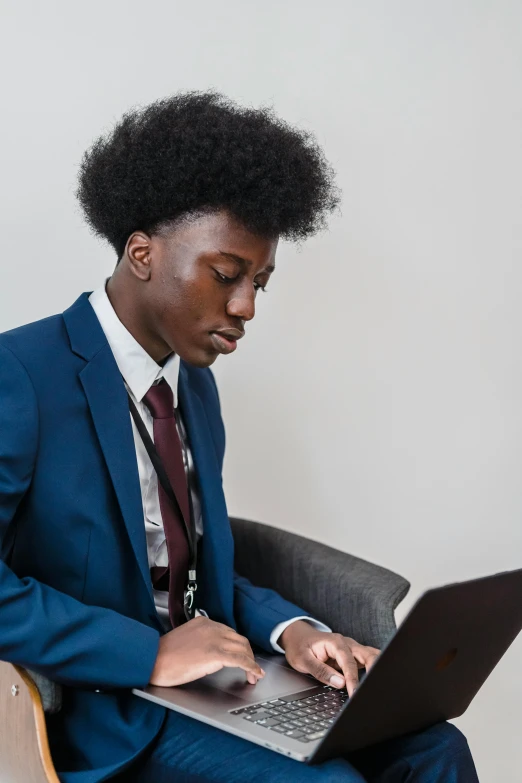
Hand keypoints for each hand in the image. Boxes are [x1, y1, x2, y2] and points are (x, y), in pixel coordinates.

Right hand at [149, 616, 265, 686]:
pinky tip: (254, 675)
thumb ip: (200, 639)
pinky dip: (251, 667)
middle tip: (250, 668)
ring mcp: (214, 640)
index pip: (229, 633)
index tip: (242, 656)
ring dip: (251, 662)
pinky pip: (240, 660)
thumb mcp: (185, 639)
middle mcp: (212, 627)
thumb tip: (210, 651)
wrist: (153, 660)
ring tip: (253, 675)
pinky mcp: (215, 654)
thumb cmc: (163, 655)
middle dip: (248, 654)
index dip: (239, 647)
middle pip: (239, 640)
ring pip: (243, 649)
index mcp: (204, 622)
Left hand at [279, 620, 379, 696]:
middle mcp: (347, 644)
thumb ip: (321, 671)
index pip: (349, 662)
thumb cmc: (299, 646)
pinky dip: (374, 668)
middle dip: (375, 670)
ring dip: (378, 668)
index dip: (353, 679)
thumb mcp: (303, 660)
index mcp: (335, 642)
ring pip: (371, 656)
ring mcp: (351, 648)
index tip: (355, 694)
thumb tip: (339, 683)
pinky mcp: (352, 655)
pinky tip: (379, 679)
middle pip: (368, 655)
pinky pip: (367, 660)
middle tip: (376, 689)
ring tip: (382, 685)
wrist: (297, 636)